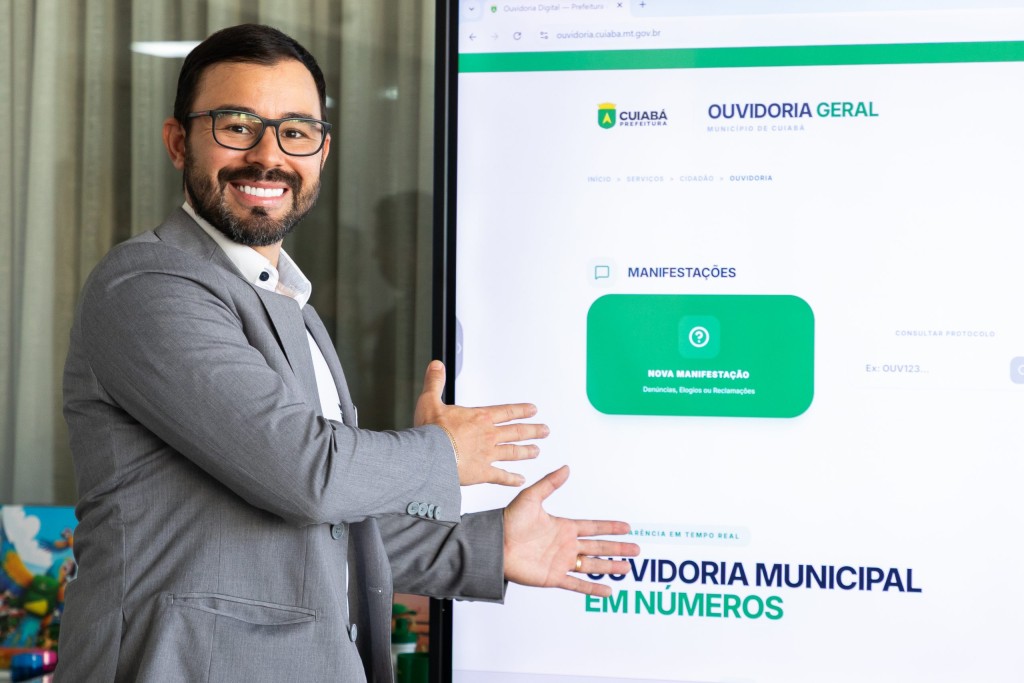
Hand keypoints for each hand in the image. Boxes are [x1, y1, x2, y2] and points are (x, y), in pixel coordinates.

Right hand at [414, 360, 548, 486]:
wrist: (430, 455)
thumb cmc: (430, 430)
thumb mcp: (430, 400)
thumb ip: (435, 382)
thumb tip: (436, 365)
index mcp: (479, 418)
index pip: (506, 411)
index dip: (521, 410)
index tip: (533, 410)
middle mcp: (488, 435)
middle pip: (516, 432)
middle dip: (532, 430)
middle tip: (545, 431)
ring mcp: (488, 454)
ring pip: (513, 452)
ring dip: (526, 451)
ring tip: (536, 451)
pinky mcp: (482, 473)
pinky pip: (501, 476)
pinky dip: (512, 479)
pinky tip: (521, 480)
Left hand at [502, 466, 639, 595]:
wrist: (494, 545)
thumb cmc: (508, 521)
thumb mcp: (531, 497)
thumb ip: (550, 483)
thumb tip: (567, 468)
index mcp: (563, 527)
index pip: (593, 527)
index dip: (610, 527)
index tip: (627, 527)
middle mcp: (565, 545)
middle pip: (598, 547)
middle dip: (617, 548)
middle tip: (637, 549)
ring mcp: (561, 562)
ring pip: (592, 566)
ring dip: (610, 566)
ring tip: (627, 568)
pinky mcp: (553, 577)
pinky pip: (577, 584)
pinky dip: (593, 588)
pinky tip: (608, 590)